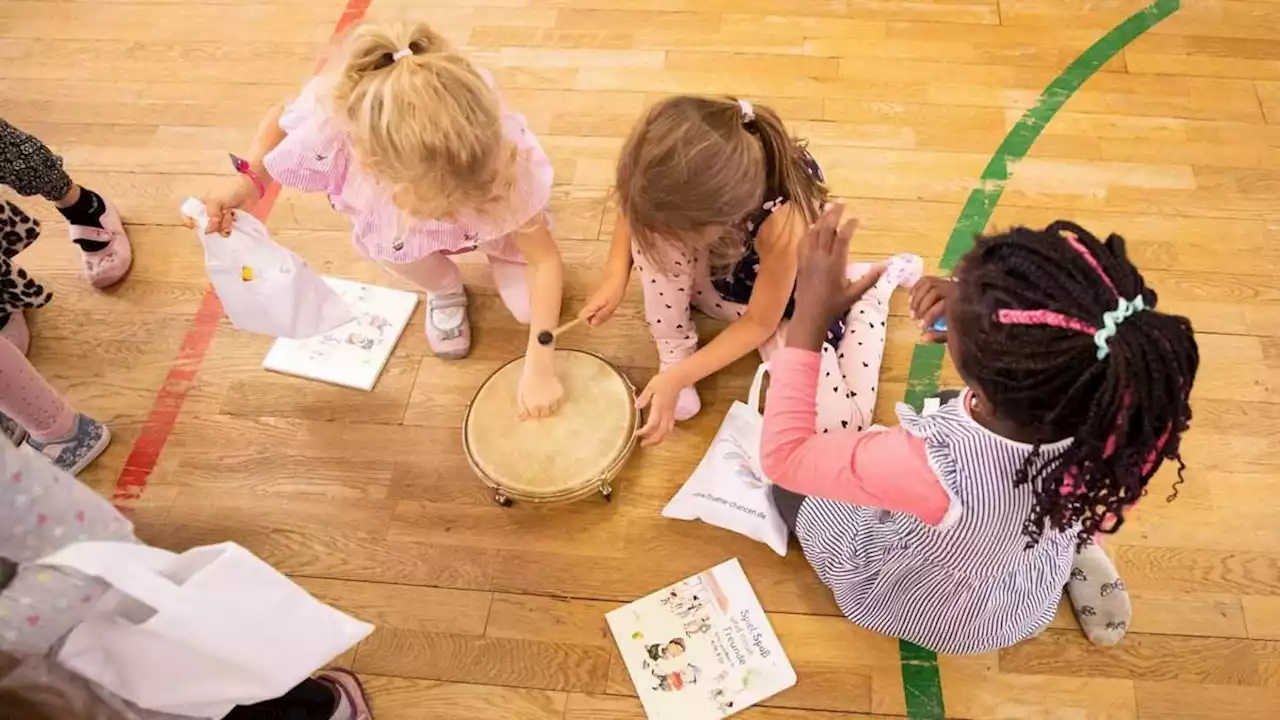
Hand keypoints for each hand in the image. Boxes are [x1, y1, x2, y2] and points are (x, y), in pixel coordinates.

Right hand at [188, 175, 259, 235]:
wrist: (248, 190)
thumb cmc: (229, 190)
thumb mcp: (216, 200)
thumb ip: (211, 214)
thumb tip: (209, 230)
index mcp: (201, 205)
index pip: (188, 215)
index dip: (188, 222)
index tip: (194, 225)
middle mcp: (208, 214)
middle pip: (205, 227)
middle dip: (212, 225)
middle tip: (220, 217)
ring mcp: (220, 220)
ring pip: (217, 230)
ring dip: (224, 225)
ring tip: (231, 215)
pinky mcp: (230, 224)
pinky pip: (227, 231)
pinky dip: (231, 228)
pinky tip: (235, 219)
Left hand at [516, 368, 564, 419]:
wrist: (539, 368)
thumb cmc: (528, 380)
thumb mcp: (521, 393)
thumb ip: (521, 407)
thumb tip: (520, 420)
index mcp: (532, 405)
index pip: (535, 416)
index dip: (535, 414)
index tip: (535, 410)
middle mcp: (543, 405)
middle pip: (545, 415)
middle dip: (542, 413)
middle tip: (541, 406)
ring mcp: (552, 400)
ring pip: (553, 411)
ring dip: (550, 409)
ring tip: (547, 402)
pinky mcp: (559, 394)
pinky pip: (559, 403)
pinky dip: (556, 403)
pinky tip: (552, 398)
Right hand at [579, 271, 627, 326]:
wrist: (617, 274)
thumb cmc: (615, 288)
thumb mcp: (611, 306)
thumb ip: (602, 315)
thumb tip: (593, 324)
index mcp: (591, 305)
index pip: (582, 317)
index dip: (590, 322)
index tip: (600, 321)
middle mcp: (590, 301)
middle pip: (587, 315)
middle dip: (596, 318)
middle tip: (607, 314)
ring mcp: (593, 298)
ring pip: (593, 310)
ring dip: (601, 313)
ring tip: (611, 307)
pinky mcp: (598, 295)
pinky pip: (597, 305)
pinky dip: (604, 307)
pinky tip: (611, 303)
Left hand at [635, 371, 680, 446]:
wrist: (677, 379)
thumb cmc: (663, 381)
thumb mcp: (650, 387)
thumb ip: (643, 397)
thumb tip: (636, 406)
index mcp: (659, 407)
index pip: (652, 424)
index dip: (644, 432)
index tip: (636, 433)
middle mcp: (666, 413)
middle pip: (660, 432)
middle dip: (651, 440)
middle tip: (642, 444)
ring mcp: (670, 414)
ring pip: (666, 432)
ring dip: (658, 439)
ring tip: (649, 442)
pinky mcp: (673, 413)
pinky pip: (669, 427)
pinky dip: (664, 434)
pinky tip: (659, 434)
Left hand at [793, 202, 884, 324]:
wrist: (809, 315)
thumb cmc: (833, 306)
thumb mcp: (854, 294)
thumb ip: (869, 279)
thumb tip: (885, 266)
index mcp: (835, 264)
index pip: (843, 238)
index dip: (849, 226)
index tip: (856, 219)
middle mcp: (821, 258)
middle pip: (827, 230)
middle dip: (834, 214)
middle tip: (841, 203)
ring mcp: (808, 259)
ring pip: (814, 233)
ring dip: (821, 219)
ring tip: (827, 207)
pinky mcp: (800, 263)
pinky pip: (803, 242)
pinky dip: (808, 232)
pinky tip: (812, 226)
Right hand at [909, 276, 955, 342]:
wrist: (970, 310)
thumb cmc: (960, 324)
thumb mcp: (953, 332)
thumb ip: (940, 335)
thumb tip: (924, 337)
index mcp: (959, 300)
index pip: (941, 304)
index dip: (929, 316)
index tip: (921, 327)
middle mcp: (954, 288)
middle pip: (933, 292)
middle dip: (922, 306)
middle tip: (914, 319)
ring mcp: (946, 282)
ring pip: (928, 284)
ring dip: (917, 298)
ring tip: (911, 310)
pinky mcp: (938, 280)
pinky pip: (924, 280)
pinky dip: (916, 289)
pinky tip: (910, 300)